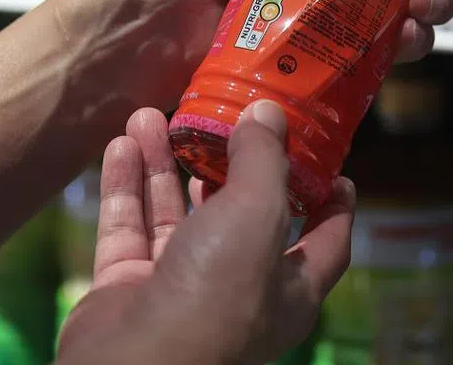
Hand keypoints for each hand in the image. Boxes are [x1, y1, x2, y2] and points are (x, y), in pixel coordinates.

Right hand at [56, 103, 352, 364]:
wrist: (133, 363)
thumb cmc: (216, 291)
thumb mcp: (257, 211)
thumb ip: (263, 158)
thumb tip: (267, 113)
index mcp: (290, 288)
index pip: (324, 239)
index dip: (330, 201)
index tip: (329, 160)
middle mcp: (237, 289)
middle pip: (237, 214)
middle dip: (224, 163)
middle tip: (219, 117)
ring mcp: (179, 289)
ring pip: (173, 214)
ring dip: (163, 163)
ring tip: (151, 116)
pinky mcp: (129, 289)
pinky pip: (129, 229)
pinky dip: (126, 187)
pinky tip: (122, 143)